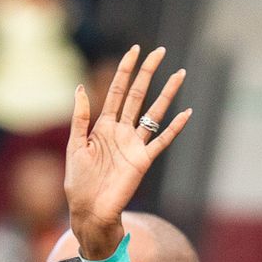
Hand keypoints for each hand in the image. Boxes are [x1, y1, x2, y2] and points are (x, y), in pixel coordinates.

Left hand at [63, 45, 190, 256]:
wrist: (90, 210)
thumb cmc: (79, 182)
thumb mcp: (75, 146)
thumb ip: (80, 118)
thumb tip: (79, 87)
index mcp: (103, 126)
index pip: (117, 92)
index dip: (125, 71)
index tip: (135, 50)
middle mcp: (121, 131)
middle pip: (138, 96)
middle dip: (148, 73)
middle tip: (160, 51)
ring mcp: (134, 145)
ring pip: (154, 113)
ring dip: (167, 94)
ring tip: (180, 74)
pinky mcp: (143, 161)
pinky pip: (162, 140)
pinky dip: (174, 127)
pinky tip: (186, 112)